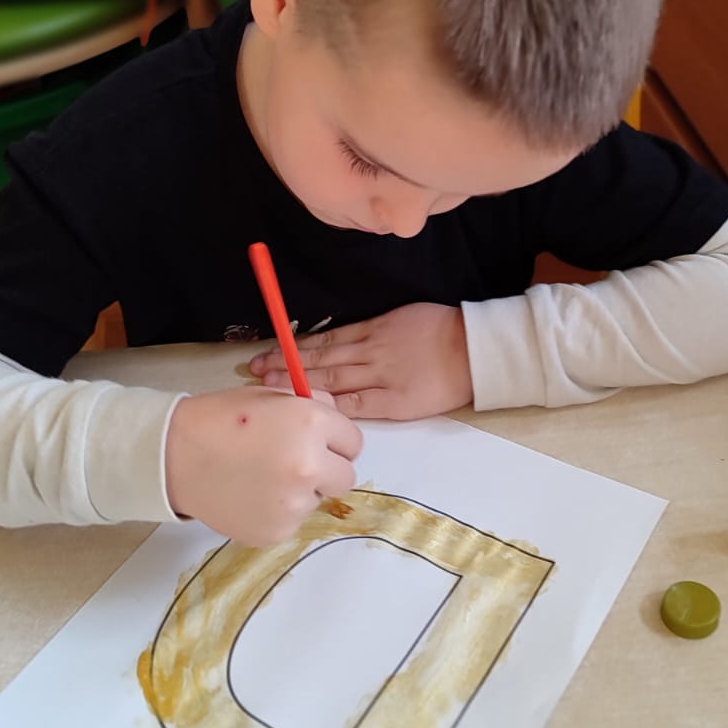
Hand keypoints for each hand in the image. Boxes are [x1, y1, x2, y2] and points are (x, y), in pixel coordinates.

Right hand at [165, 386, 362, 544]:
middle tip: (293, 462)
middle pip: (346, 477)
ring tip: (260, 475)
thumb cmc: (220, 419)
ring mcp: (294, 504)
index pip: (354, 442)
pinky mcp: (277, 531)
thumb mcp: (272, 395)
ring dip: (301, 491)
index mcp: (312, 424)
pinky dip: (278, 511)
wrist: (173, 455)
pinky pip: (293, 521)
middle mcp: (310, 466)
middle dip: (326, 470)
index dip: (334, 440)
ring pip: (317, 500)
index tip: (317, 442)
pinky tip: (250, 494)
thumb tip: (337, 422)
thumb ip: (314, 405)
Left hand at [250, 303, 472, 420]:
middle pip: (319, 360)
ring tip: (268, 388)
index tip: (267, 353)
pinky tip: (308, 410)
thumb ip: (371, 330)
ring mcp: (381, 377)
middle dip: (284, 366)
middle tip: (253, 371)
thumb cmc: (442, 330)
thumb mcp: (402, 317)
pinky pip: (357, 404)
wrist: (474, 350)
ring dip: (298, 385)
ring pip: (331, 380)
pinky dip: (331, 406)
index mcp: (372, 330)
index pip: (323, 341)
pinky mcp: (395, 402)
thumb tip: (340, 341)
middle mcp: (370, 352)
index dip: (292, 348)